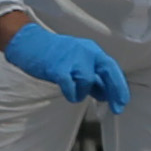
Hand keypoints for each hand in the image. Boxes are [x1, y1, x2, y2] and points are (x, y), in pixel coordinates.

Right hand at [0, 22, 129, 109]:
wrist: (29, 43)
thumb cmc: (53, 55)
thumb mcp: (76, 63)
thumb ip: (91, 77)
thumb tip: (105, 94)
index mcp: (91, 50)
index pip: (111, 68)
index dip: (119, 86)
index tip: (122, 102)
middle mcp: (85, 51)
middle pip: (108, 71)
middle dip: (115, 91)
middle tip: (117, 108)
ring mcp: (72, 58)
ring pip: (87, 81)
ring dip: (83, 92)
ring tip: (74, 92)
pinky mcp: (58, 67)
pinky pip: (71, 87)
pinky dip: (72, 95)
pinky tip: (69, 94)